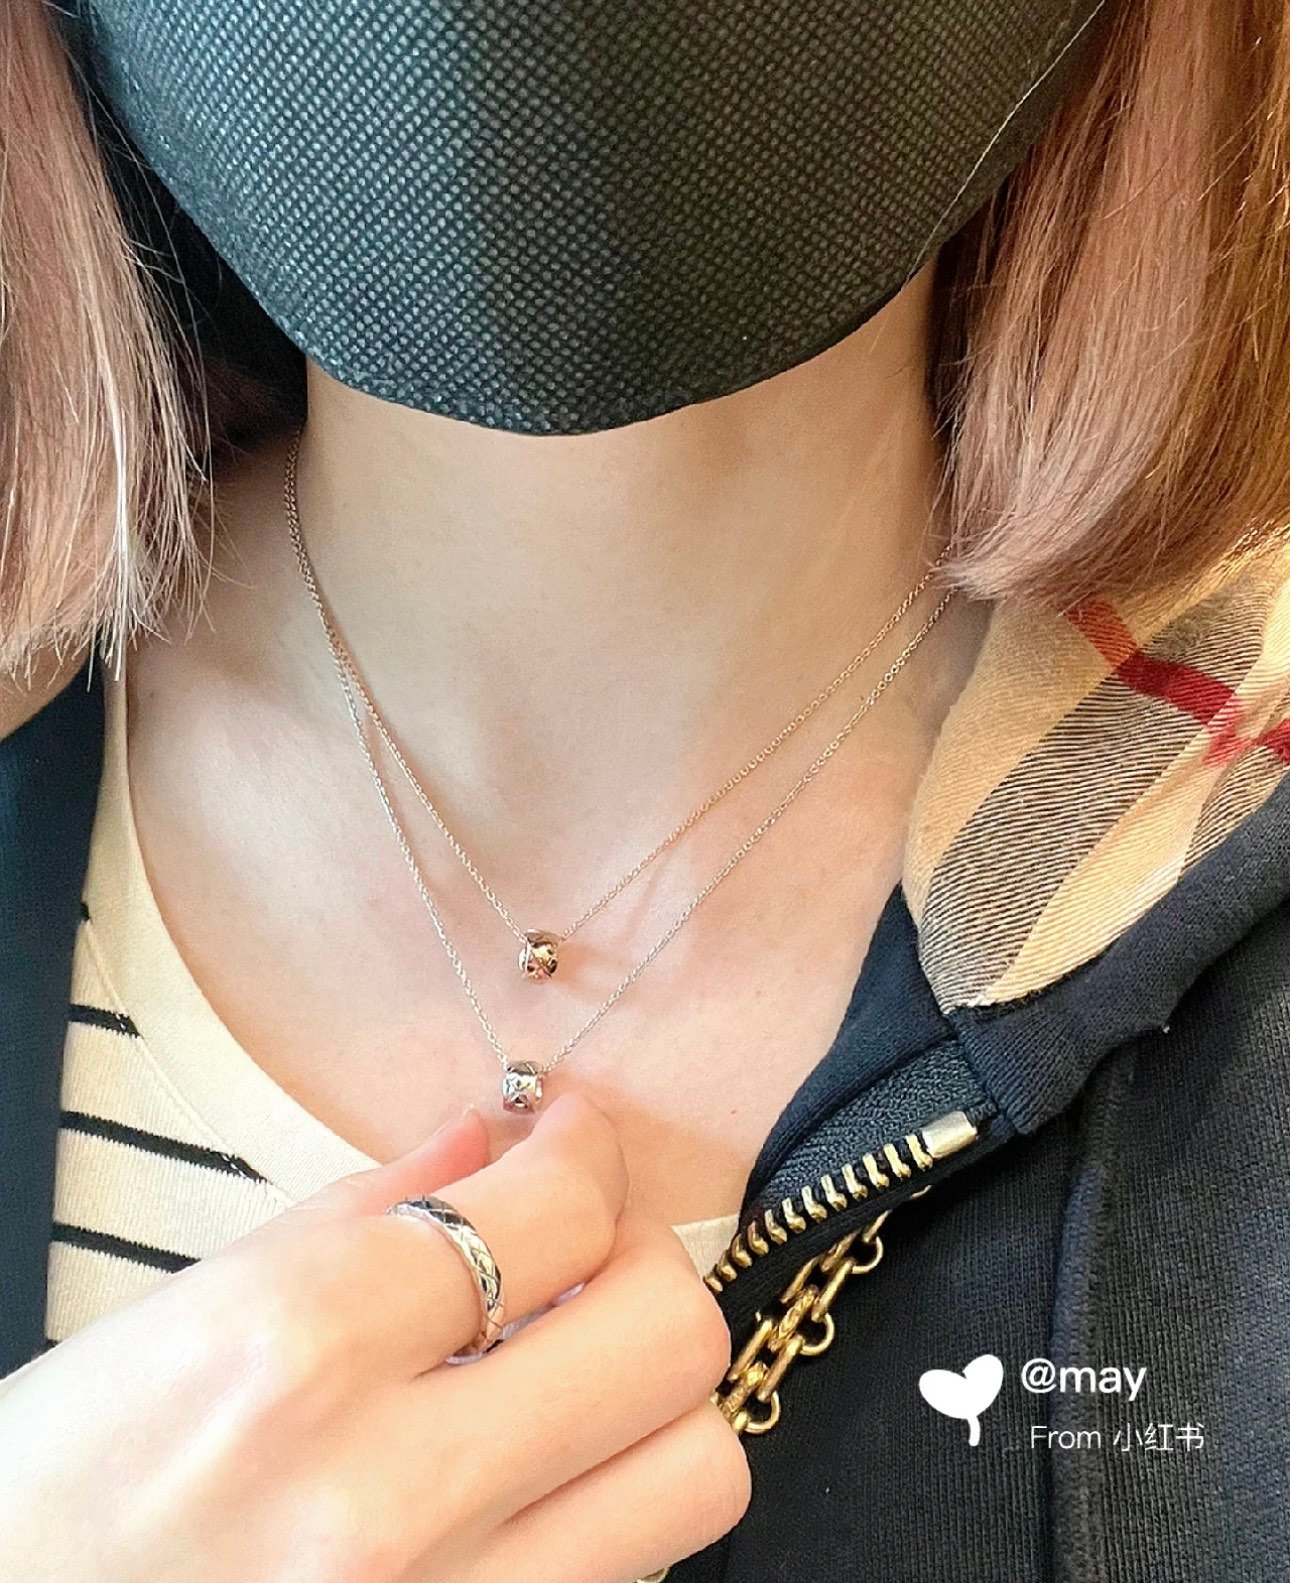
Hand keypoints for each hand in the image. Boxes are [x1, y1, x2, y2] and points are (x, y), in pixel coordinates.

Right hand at [0, 1094, 748, 1581]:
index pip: (556, 1214)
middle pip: (671, 1340)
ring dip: (656, 1394)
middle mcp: (389, 1494)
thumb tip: (495, 1138)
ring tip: (577, 1360)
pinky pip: (627, 1567)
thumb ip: (370, 1208)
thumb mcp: (192, 1308)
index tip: (572, 1139)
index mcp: (299, 1350)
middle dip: (648, 1258)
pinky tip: (527, 1461)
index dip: (588, 1151)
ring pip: (697, 1473)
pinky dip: (606, 1494)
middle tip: (589, 1241)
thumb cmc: (60, 1489)